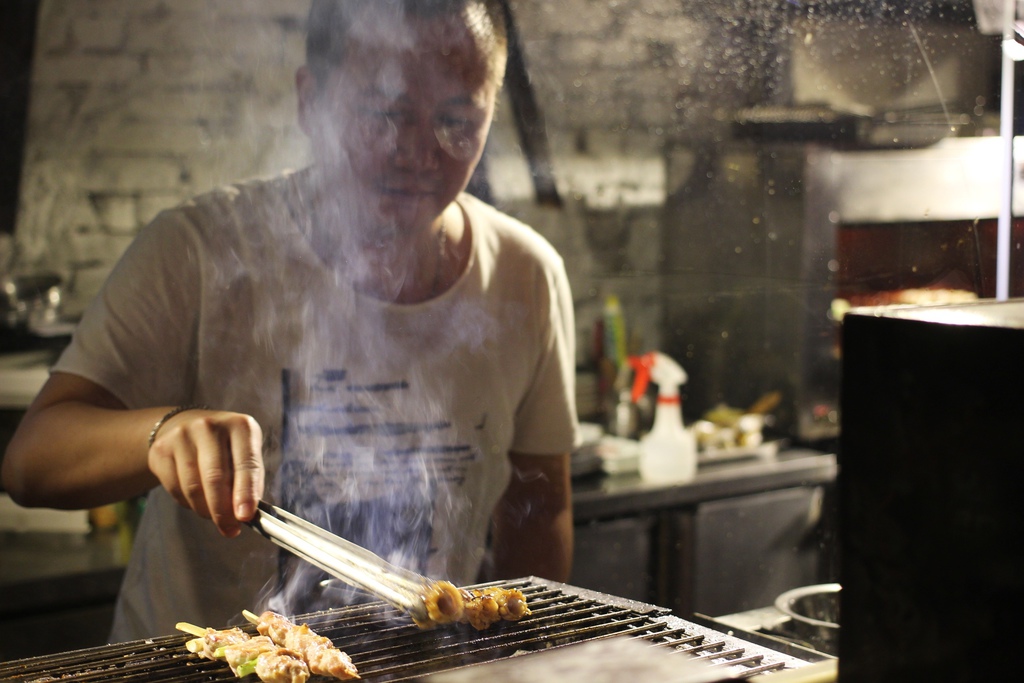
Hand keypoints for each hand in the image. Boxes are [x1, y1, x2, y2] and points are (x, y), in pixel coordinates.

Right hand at [147, 408, 264, 536]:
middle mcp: (210, 426)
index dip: (246, 492)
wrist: (186, 425)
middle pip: (215, 478)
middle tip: (229, 529)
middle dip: (222, 511)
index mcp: (240, 426)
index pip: (246, 464)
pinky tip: (195, 500)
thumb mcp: (244, 455)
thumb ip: (249, 482)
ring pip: (193, 487)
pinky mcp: (161, 449)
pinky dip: (188, 503)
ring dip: (205, 510)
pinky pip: (174, 488)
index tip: (245, 517)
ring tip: (213, 514)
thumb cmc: (225, 448)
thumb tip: (244, 515)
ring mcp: (182, 435)